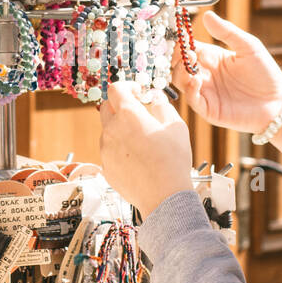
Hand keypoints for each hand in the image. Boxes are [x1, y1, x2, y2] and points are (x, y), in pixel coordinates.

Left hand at [99, 81, 193, 219]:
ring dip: (120, 129)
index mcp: (128, 115)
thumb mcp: (175, 126)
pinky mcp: (105, 167)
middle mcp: (111, 130)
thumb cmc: (172, 160)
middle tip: (138, 114)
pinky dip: (119, 149)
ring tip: (142, 141)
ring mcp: (105, 150)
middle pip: (106, 108)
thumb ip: (162, 106)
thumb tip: (155, 98)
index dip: (127, 86)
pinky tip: (137, 159)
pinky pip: (109, 151)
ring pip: (107, 131)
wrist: (163, 196)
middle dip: (120, 106)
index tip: (138, 92)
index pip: (116, 88)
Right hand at [173, 10, 281, 133]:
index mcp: (212, 57)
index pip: (189, 47)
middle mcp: (205, 74)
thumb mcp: (249, 47)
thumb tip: (208, 15)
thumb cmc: (265, 72)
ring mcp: (206, 92)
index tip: (179, 35)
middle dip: (177, 58)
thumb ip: (227, 32)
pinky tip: (195, 81)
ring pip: (181, 81)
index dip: (181, 42)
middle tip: (183, 53)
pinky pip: (192, 100)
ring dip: (180, 72)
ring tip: (189, 66)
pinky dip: (189, 90)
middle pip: (179, 65)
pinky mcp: (209, 109)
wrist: (278, 101)